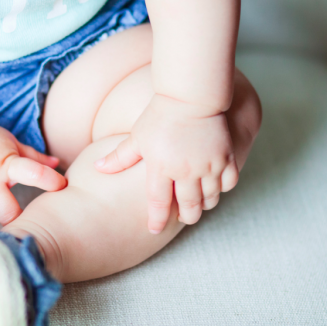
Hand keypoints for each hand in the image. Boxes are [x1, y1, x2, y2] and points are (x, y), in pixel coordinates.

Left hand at [94, 94, 237, 233]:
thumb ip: (120, 157)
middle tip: (183, 217)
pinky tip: (215, 186)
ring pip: (210, 199)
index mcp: (161, 167)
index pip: (158, 204)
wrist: (190, 96)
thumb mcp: (137, 137)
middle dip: (186, 217)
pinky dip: (223, 189)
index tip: (154, 229)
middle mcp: (186, 170)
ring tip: (199, 203)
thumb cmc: (160, 115)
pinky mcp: (226, 156)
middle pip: (189, 208)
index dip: (156, 220)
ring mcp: (208, 165)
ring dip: (204, 205)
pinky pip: (229, 183)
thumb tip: (97, 169)